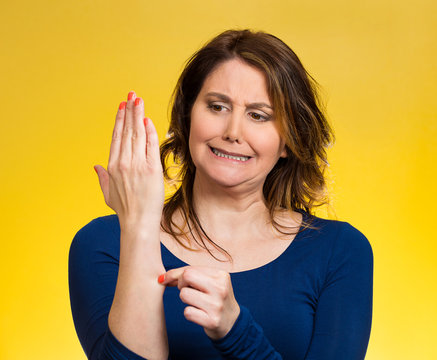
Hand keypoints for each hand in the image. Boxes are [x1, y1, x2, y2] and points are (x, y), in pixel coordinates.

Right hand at [94, 91, 163, 227]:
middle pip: (126, 131)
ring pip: (137, 134)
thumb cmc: (125, 210)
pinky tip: (148, 120)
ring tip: (139, 100)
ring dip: (138, 115)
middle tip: (132, 95)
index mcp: (112, 166)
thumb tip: (95, 167)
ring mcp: (137, 165)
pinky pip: (150, 145)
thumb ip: (102, 178)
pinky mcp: (151, 169)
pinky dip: (149, 131)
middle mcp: (123, 162)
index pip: (116, 137)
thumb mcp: (108, 194)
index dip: (119, 120)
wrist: (138, 223)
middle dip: (129, 111)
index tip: (122, 107)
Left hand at [158, 266, 239, 339]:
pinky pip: (187, 312)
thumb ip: (188, 275)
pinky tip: (199, 314)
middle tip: (187, 290)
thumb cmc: (215, 298)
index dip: (176, 275)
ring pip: (184, 294)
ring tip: (196, 302)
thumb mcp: (209, 282)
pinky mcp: (212, 321)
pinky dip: (189, 313)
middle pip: (186, 276)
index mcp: (221, 275)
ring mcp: (217, 305)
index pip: (189, 269)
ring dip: (185, 299)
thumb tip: (161, 277)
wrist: (232, 322)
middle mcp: (221, 288)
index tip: (166, 279)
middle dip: (181, 284)